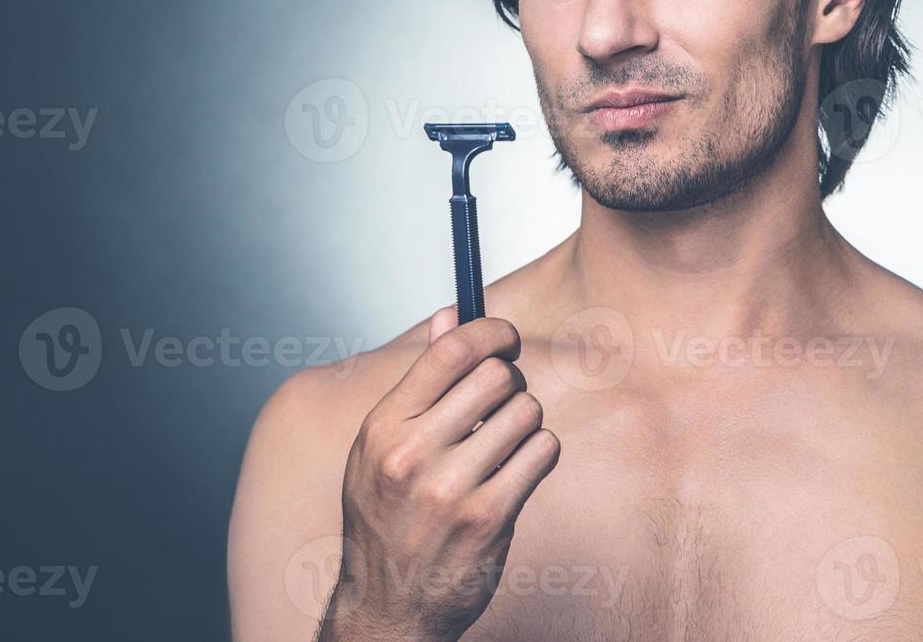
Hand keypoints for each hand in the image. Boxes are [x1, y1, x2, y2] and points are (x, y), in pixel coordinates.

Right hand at [319, 307, 560, 640]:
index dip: (491, 331)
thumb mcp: (381, 447)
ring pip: (527, 411)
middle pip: (498, 375)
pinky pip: (542, 452)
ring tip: (502, 446)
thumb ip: (420, 380)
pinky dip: (538, 455)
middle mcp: (412, 454)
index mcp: (383, 427)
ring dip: (525, 423)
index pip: (450, 350)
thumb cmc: (385, 521)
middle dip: (510, 383)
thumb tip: (450, 315)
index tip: (505, 337)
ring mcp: (451, 489)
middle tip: (502, 402)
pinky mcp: (489, 518)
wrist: (387, 607)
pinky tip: (516, 471)